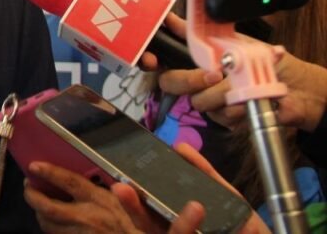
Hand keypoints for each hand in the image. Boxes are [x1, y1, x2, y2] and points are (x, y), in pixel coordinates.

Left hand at [23, 162, 141, 232]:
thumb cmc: (139, 231)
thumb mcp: (141, 213)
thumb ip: (131, 199)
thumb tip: (121, 187)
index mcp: (101, 203)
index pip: (70, 183)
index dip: (50, 172)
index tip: (34, 165)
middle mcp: (85, 219)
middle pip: (48, 207)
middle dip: (32, 195)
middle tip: (27, 186)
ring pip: (47, 224)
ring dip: (39, 212)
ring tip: (37, 201)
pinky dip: (49, 226)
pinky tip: (51, 220)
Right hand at [113, 144, 268, 233]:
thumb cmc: (234, 220)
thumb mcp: (218, 192)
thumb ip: (200, 171)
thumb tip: (180, 147)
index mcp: (168, 222)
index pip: (143, 215)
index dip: (130, 203)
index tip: (121, 186)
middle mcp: (173, 233)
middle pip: (152, 229)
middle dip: (147, 214)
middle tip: (166, 199)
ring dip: (184, 226)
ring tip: (197, 207)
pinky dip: (240, 233)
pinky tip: (249, 226)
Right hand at [156, 11, 326, 131]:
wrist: (297, 86)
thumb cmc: (264, 60)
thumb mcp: (230, 39)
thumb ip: (198, 32)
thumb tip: (170, 18)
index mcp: (192, 58)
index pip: (160, 59)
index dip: (148, 59)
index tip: (150, 59)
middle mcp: (196, 80)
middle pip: (170, 83)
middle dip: (189, 79)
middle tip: (212, 74)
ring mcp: (209, 100)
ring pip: (198, 101)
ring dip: (223, 93)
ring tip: (243, 84)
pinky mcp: (224, 118)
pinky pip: (220, 117)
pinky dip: (239, 107)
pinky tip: (249, 98)